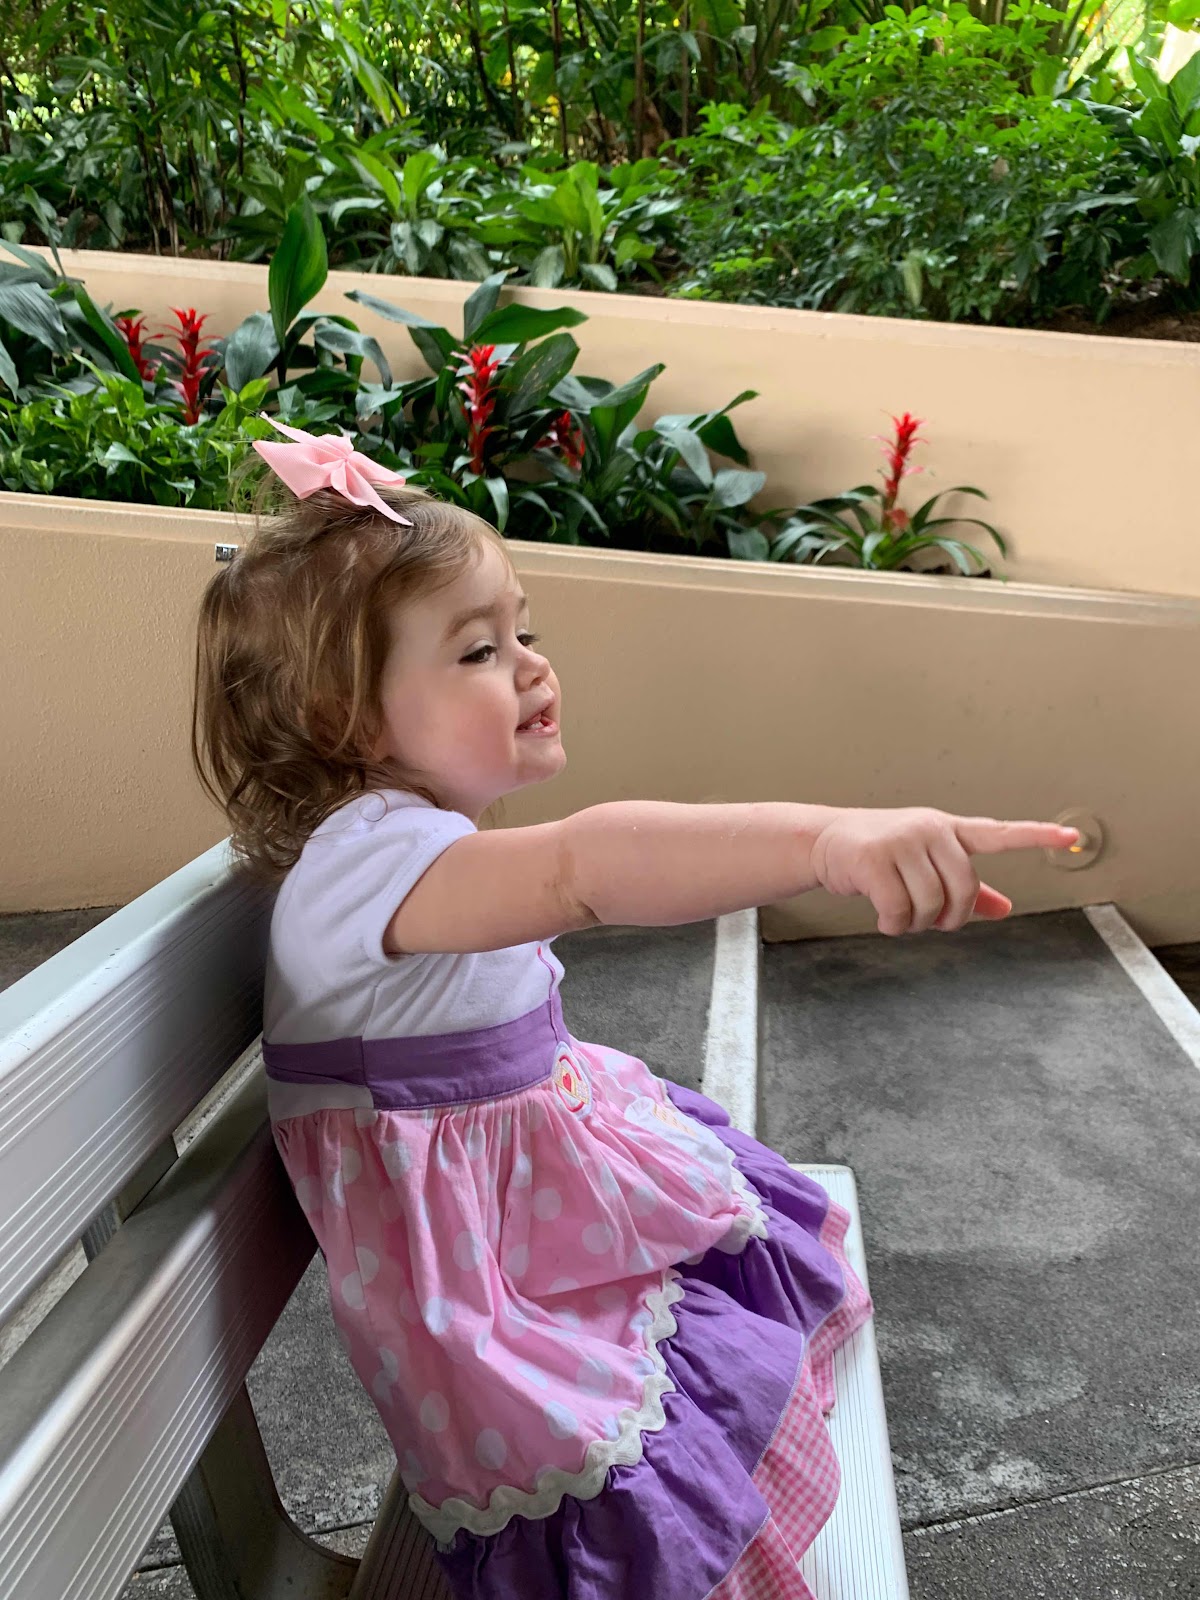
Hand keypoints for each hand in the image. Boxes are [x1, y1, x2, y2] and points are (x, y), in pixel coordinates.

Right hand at [809, 807, 1080, 935]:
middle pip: (964, 888)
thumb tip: (1005, 910)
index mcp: (949, 830)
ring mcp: (902, 840)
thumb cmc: (881, 854)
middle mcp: (930, 829)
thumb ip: (967, 888)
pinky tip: (884, 920)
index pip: (999, 832)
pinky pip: (899, 909)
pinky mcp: (874, 857)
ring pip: (930, 903)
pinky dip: (894, 926)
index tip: (1071, 837)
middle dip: (949, 917)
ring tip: (900, 917)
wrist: (824, 841)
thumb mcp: (926, 863)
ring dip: (916, 924)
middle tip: (929, 921)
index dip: (1036, 837)